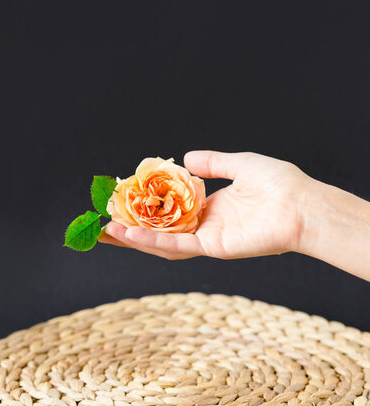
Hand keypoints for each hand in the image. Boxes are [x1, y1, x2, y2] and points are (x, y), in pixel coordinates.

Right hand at [99, 150, 311, 259]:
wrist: (303, 203)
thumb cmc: (279, 183)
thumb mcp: (240, 163)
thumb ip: (213, 163)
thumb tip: (187, 158)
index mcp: (211, 207)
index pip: (170, 210)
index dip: (147, 206)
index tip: (124, 197)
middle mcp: (205, 225)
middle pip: (160, 230)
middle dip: (131, 229)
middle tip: (103, 222)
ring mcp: (208, 238)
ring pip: (163, 242)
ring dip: (134, 239)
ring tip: (106, 231)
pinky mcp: (213, 246)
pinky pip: (178, 246)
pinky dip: (153, 241)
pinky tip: (129, 234)